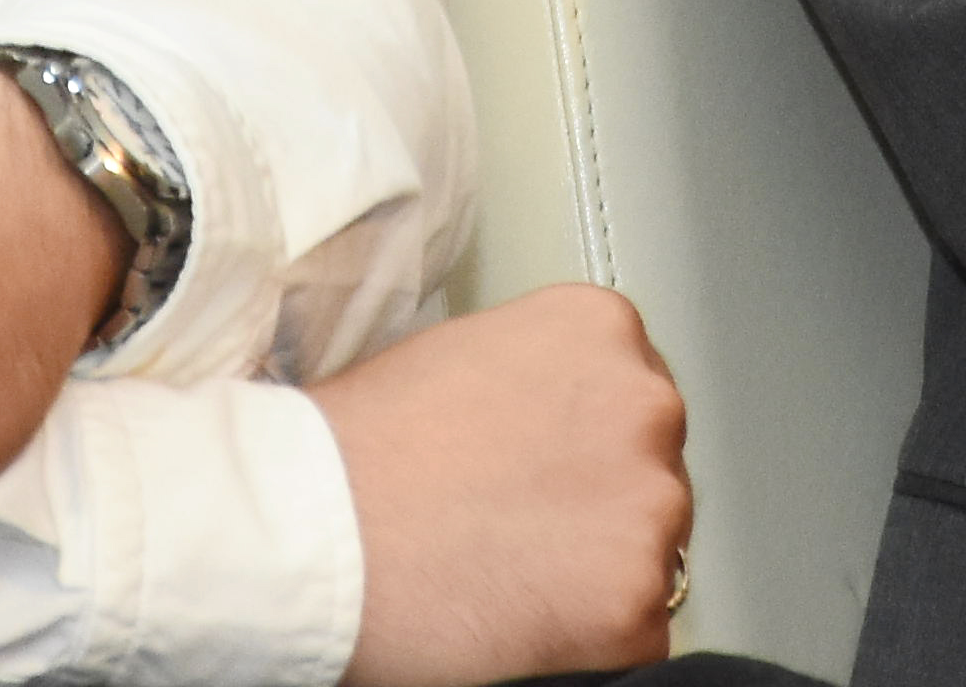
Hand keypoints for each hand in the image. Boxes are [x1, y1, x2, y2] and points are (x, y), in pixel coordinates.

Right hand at [310, 284, 694, 686]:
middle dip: (600, 498)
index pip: (631, 389)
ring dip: (598, 564)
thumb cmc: (358, 448)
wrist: (313, 531)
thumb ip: (537, 380)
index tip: (547, 468)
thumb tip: (556, 426)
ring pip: (652, 546)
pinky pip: (639, 630)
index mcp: (600, 328)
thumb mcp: (464, 356)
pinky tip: (521, 615)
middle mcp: (645, 402)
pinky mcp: (635, 599)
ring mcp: (650, 503)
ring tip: (510, 568)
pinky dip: (590, 637)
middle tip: (522, 524)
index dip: (583, 440)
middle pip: (649, 464)